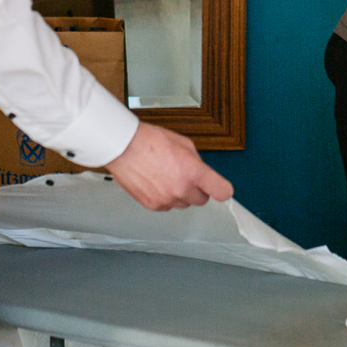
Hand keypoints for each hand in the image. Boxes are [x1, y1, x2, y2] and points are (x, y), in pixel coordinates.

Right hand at [105, 122, 233, 210]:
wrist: (123, 147)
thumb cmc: (150, 140)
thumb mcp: (183, 143)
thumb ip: (196, 161)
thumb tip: (201, 173)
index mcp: (193, 171)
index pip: (221, 191)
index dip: (222, 190)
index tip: (221, 189)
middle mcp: (181, 188)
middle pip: (202, 200)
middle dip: (198, 190)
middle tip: (187, 176)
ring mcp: (166, 199)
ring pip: (183, 204)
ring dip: (181, 194)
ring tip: (168, 176)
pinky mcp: (152, 205)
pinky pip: (167, 206)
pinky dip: (165, 198)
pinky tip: (157, 183)